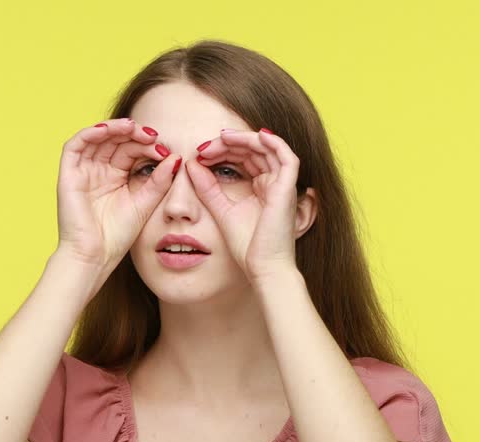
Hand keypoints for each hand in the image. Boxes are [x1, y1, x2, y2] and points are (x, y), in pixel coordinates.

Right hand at [55, 118, 180, 269]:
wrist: (95, 257)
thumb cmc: (117, 237)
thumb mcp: (145, 204)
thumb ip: (159, 181)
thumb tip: (176, 157)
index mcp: (116, 177)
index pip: (131, 150)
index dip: (147, 145)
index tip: (165, 150)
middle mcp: (98, 171)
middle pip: (115, 140)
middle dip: (134, 134)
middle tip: (152, 136)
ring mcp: (83, 172)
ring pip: (96, 138)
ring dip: (114, 128)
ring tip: (133, 128)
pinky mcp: (68, 175)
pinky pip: (75, 146)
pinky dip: (90, 133)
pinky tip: (108, 130)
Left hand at [184, 128, 301, 281]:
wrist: (262, 268)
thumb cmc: (246, 247)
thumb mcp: (220, 210)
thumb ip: (207, 188)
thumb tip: (191, 164)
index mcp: (261, 188)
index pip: (243, 158)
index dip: (223, 150)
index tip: (200, 153)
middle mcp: (273, 184)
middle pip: (253, 150)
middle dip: (229, 143)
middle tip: (205, 146)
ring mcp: (282, 186)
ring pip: (268, 148)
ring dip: (245, 139)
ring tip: (221, 138)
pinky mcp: (288, 190)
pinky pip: (287, 157)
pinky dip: (273, 142)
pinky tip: (254, 135)